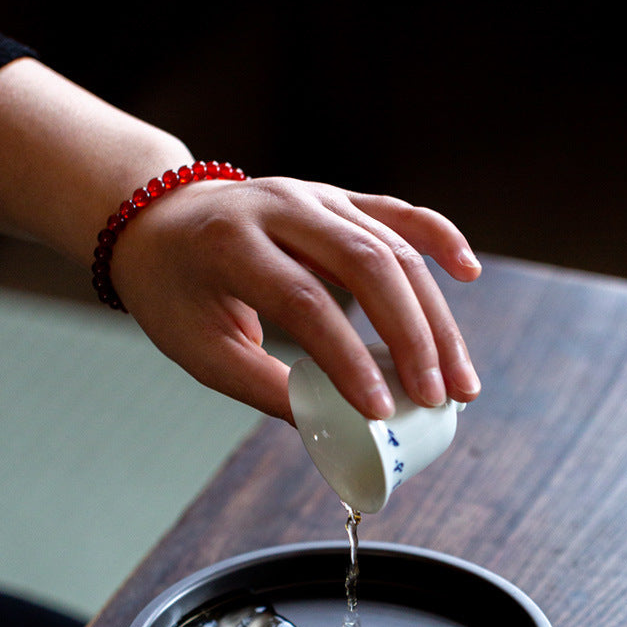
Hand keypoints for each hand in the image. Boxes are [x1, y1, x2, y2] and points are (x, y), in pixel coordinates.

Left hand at [110, 175, 481, 422]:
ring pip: (395, 248)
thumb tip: (332, 430)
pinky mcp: (338, 198)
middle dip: (413, 337)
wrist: (159, 222)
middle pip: (368, 265)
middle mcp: (281, 207)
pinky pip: (399, 212)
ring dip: (435, 316)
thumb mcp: (198, 347)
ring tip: (459, 378)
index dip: (347, 358)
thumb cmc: (176, 292)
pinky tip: (467, 273)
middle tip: (439, 398)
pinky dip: (438, 238)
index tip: (380, 411)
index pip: (305, 301)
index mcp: (233, 243)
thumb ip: (262, 386)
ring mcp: (315, 196)